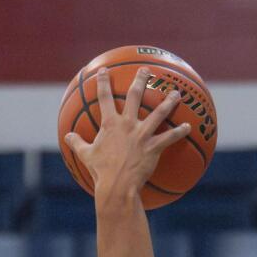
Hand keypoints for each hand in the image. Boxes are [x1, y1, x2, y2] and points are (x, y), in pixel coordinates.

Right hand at [63, 65, 192, 201]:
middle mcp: (127, 124)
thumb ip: (77, 143)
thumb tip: (68, 136)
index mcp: (110, 124)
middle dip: (141, 80)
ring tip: (176, 93)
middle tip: (147, 70)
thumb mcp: (86, 156)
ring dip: (168, 102)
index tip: (104, 71)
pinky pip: (169, 137)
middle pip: (135, 96)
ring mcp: (142, 135)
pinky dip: (179, 132)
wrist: (117, 186)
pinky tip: (188, 127)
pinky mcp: (153, 147)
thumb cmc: (101, 172)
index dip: (103, 82)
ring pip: (159, 113)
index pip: (104, 97)